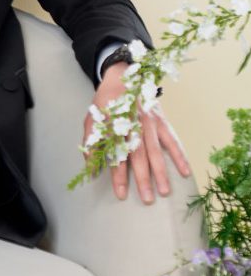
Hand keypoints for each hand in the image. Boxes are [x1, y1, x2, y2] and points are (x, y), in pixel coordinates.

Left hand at [83, 62, 190, 202]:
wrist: (122, 76)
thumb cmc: (105, 103)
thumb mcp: (92, 118)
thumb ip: (90, 143)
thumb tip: (91, 169)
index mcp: (114, 124)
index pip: (116, 154)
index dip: (118, 174)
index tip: (121, 193)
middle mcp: (132, 123)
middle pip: (138, 154)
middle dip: (143, 177)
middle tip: (147, 199)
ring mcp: (149, 121)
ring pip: (156, 149)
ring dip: (161, 171)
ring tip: (165, 191)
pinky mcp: (161, 120)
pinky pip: (172, 139)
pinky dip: (179, 155)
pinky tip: (185, 171)